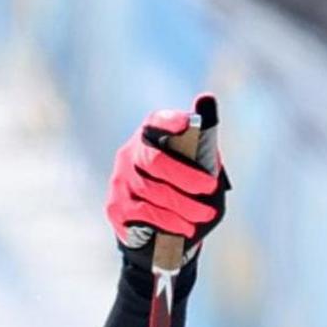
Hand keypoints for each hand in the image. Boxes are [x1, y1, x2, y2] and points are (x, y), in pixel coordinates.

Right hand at [108, 104, 225, 265]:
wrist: (156, 225)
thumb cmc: (182, 185)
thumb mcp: (196, 159)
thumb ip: (203, 134)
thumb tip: (206, 98)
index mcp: (149, 135)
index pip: (157, 121)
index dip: (170, 121)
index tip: (187, 124)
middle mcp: (130, 154)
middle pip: (155, 161)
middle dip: (186, 176)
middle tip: (210, 188)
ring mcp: (120, 181)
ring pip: (151, 192)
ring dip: (182, 206)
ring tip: (203, 215)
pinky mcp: (116, 208)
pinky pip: (143, 214)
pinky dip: (168, 222)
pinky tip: (185, 228)